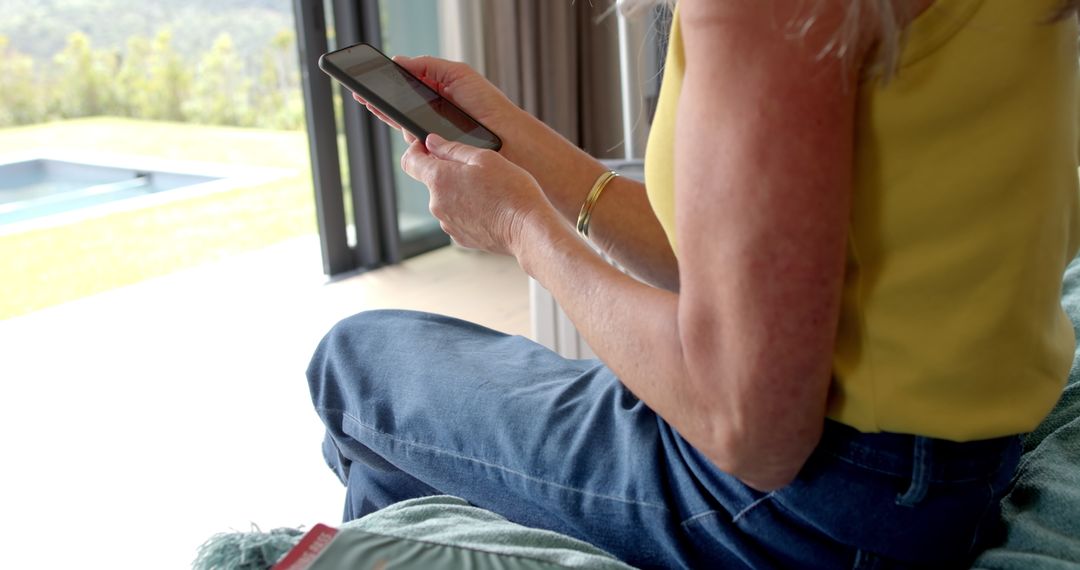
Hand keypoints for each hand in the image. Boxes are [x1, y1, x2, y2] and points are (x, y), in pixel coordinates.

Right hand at [353, 55, 523, 146]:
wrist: (506, 135)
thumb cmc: (486, 104)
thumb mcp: (458, 74)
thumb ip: (428, 66)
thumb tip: (399, 61)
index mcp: (437, 94)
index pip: (407, 89)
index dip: (387, 86)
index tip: (368, 80)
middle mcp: (433, 116)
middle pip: (399, 109)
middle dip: (380, 101)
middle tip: (361, 94)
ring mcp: (434, 135)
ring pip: (404, 127)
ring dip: (389, 115)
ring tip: (372, 104)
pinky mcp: (437, 152)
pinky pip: (415, 144)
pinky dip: (406, 134)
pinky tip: (398, 124)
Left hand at [400, 134, 550, 255]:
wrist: (528, 229)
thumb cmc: (511, 190)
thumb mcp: (484, 158)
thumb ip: (452, 148)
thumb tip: (431, 142)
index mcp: (439, 179)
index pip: (410, 161)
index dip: (416, 149)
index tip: (428, 146)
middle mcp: (436, 204)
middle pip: (432, 181)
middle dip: (448, 172)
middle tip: (477, 169)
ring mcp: (447, 223)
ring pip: (446, 199)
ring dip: (460, 192)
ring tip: (489, 191)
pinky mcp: (460, 237)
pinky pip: (458, 217)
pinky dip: (468, 210)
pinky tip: (490, 208)